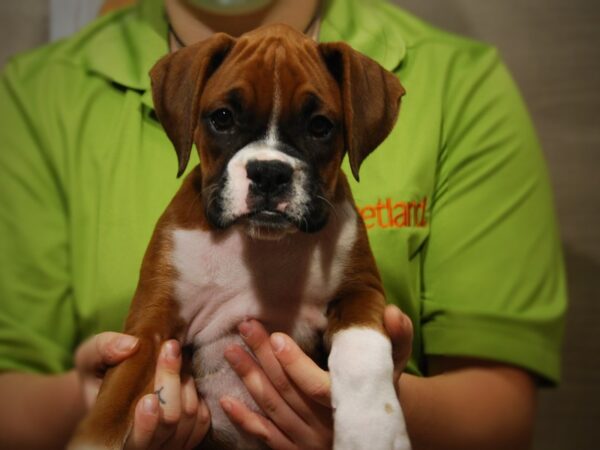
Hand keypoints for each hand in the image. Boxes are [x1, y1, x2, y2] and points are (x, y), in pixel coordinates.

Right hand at [75, 334, 209, 448]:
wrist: (108, 381)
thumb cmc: (98, 369)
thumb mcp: (91, 356)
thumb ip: (105, 349)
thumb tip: (130, 345)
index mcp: (113, 433)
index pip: (136, 442)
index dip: (146, 425)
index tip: (149, 399)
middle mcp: (143, 443)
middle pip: (169, 421)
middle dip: (171, 381)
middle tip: (170, 347)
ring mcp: (166, 441)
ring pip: (190, 418)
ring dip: (186, 384)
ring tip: (175, 357)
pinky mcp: (185, 434)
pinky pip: (202, 420)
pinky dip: (198, 396)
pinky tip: (185, 377)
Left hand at [221, 305, 412, 449]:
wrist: (376, 432)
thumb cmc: (382, 390)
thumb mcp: (394, 365)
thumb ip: (397, 339)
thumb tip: (393, 312)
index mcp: (347, 402)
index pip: (316, 386)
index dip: (295, 363)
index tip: (277, 337)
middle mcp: (324, 425)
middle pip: (287, 390)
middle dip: (263, 357)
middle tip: (245, 327)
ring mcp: (306, 441)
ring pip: (273, 408)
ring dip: (250, 379)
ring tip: (231, 351)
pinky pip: (266, 437)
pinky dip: (245, 419)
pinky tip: (225, 400)